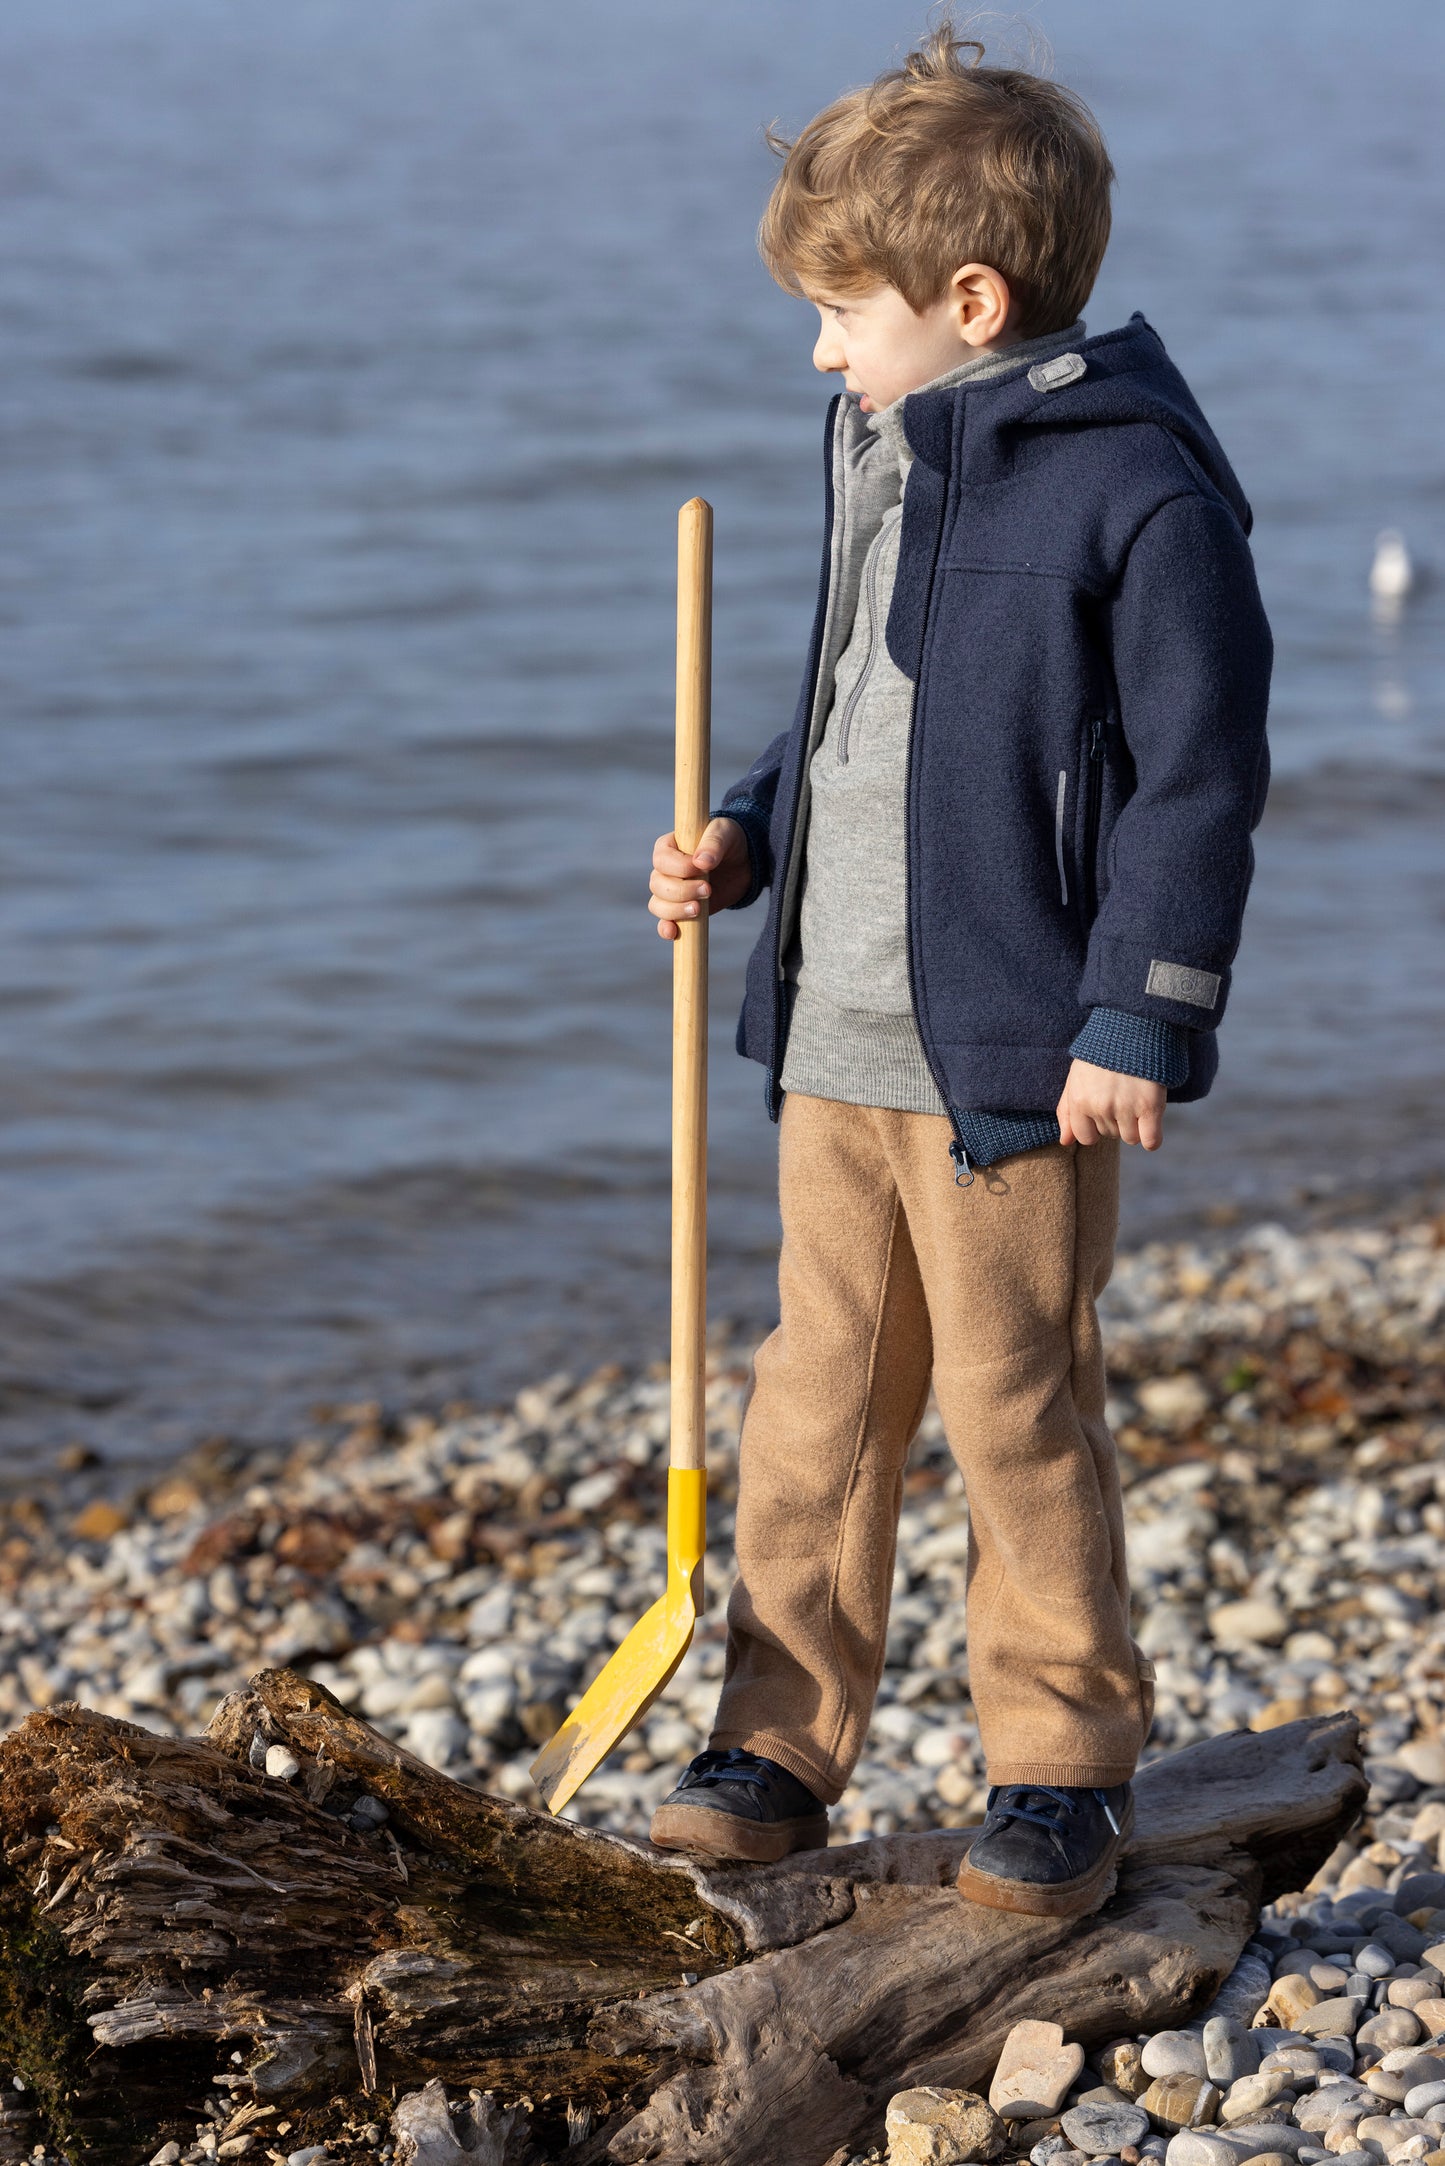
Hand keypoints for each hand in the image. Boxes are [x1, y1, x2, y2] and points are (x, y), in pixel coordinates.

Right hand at [648, 816, 749, 939]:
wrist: (744, 864)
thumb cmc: (731, 841)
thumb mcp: (726, 833)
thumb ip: (714, 843)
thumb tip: (701, 862)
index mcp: (670, 846)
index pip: (661, 859)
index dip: (679, 868)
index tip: (702, 868)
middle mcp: (665, 870)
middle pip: (657, 885)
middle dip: (682, 891)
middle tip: (708, 890)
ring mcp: (671, 891)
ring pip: (658, 905)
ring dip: (676, 910)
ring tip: (698, 909)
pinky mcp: (681, 909)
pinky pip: (664, 921)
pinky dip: (665, 928)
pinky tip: (673, 932)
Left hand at [1056, 1059, 1166, 1149]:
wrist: (1132, 1028)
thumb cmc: (1101, 1054)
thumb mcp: (1076, 1077)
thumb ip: (1066, 1111)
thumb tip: (1065, 1142)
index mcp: (1079, 1100)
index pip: (1086, 1137)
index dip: (1095, 1128)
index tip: (1104, 1111)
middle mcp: (1101, 1107)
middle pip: (1110, 1135)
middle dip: (1115, 1120)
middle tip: (1122, 1095)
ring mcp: (1126, 1107)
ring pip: (1130, 1138)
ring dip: (1135, 1125)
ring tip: (1136, 1101)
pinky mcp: (1150, 1106)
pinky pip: (1151, 1141)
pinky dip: (1152, 1138)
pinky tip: (1151, 1123)